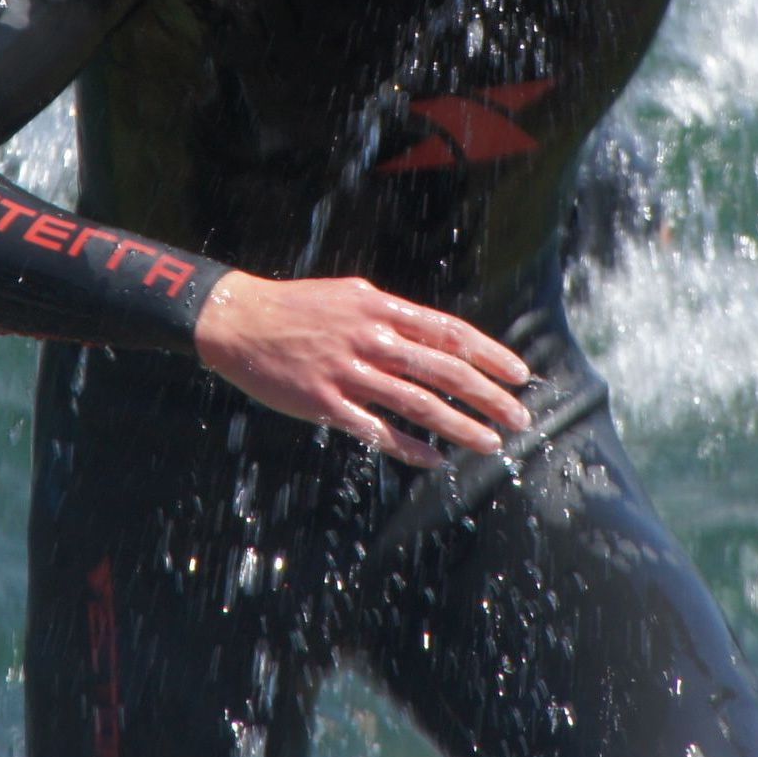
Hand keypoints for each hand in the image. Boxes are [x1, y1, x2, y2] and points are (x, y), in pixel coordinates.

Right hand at [193, 270, 530, 468]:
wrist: (237, 320)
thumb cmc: (298, 308)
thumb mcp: (352, 297)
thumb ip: (394, 316)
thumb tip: (438, 336)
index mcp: (382, 310)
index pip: (450, 333)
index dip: (491, 355)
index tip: (520, 375)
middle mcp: (371, 338)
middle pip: (444, 370)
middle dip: (489, 396)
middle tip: (520, 418)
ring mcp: (347, 372)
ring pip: (417, 403)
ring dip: (459, 426)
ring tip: (490, 443)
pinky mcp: (323, 403)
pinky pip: (376, 430)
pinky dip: (409, 447)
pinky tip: (434, 460)